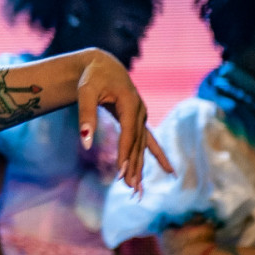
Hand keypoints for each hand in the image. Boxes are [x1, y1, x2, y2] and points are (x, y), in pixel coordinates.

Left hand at [76, 49, 171, 191]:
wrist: (103, 65)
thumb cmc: (92, 78)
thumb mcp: (85, 92)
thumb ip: (86, 116)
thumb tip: (84, 142)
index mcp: (130, 103)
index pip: (129, 134)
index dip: (126, 153)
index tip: (122, 173)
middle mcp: (140, 111)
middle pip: (138, 144)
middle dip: (134, 166)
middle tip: (130, 188)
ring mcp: (142, 116)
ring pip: (143, 146)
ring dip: (141, 166)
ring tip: (138, 189)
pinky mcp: (139, 120)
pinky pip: (149, 141)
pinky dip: (157, 156)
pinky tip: (169, 171)